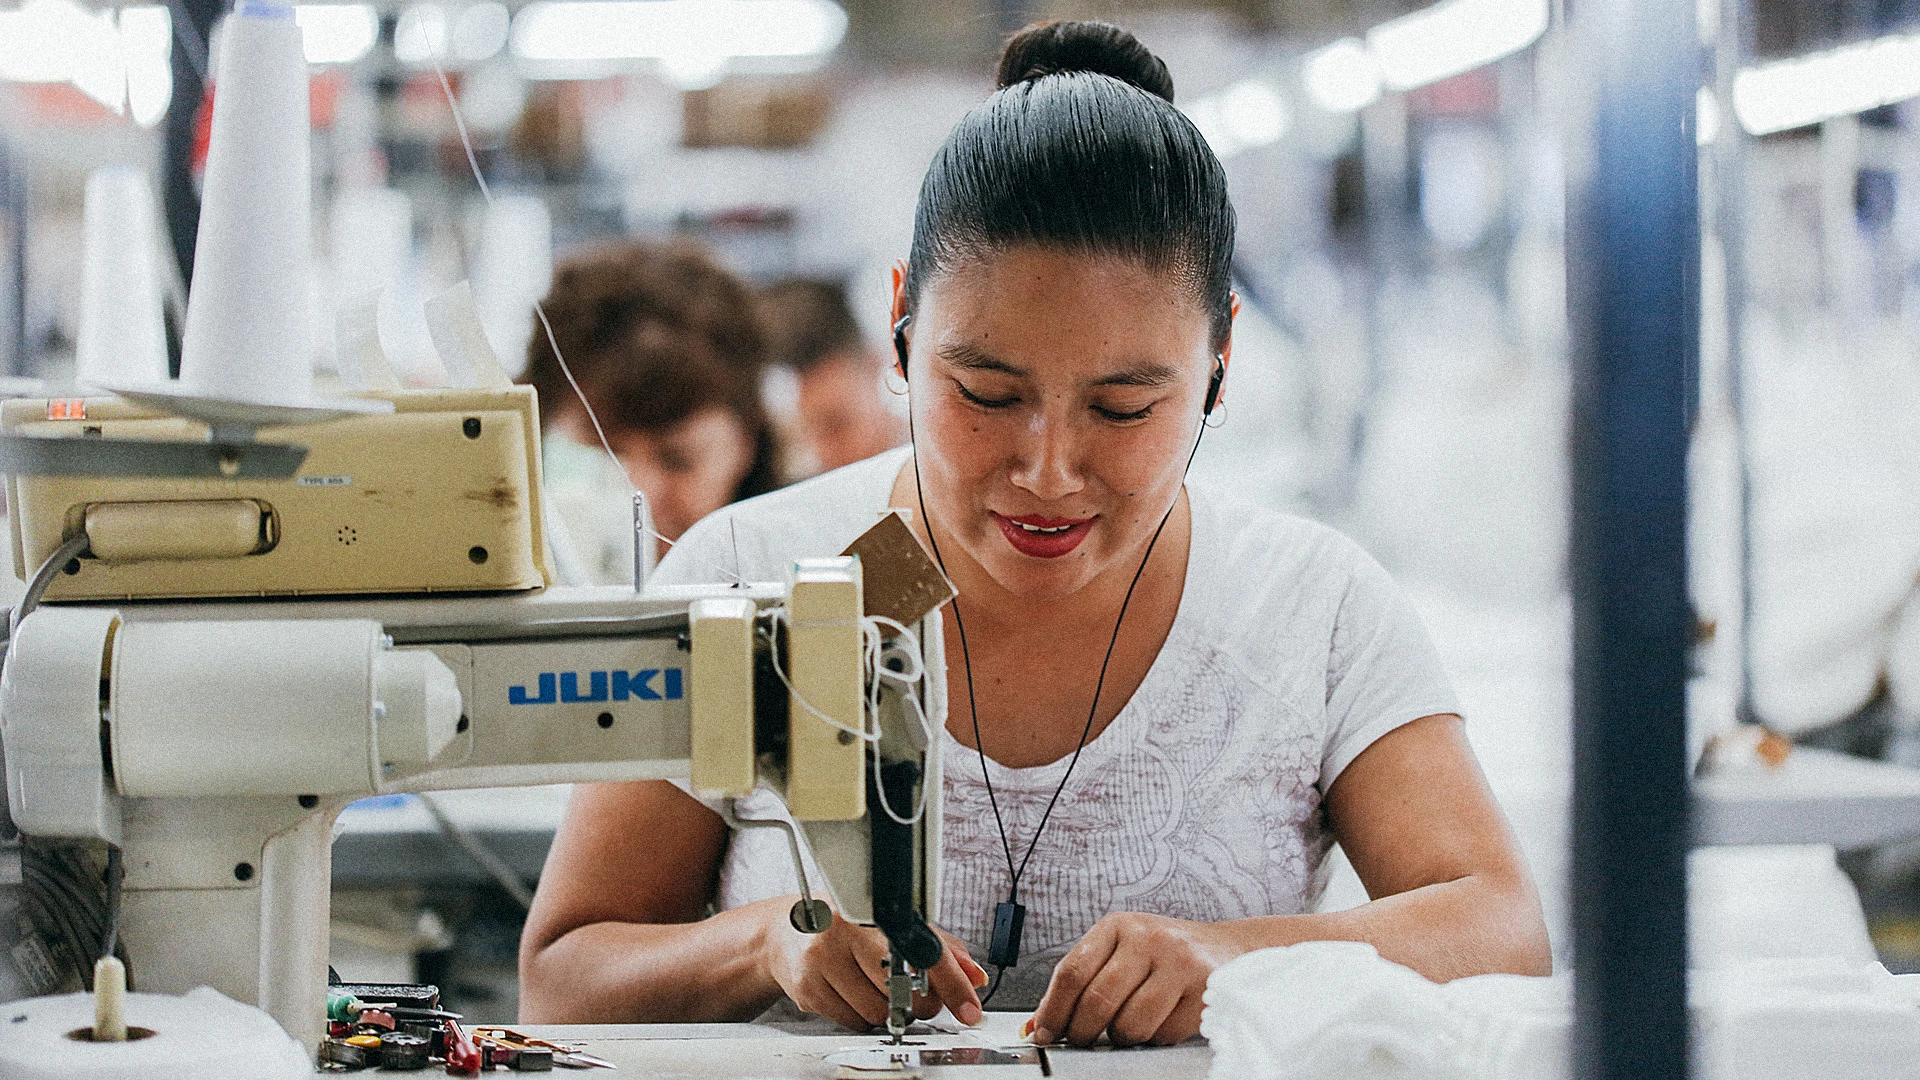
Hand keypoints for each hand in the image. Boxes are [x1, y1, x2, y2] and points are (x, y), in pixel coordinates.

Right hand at [758, 897, 987, 1030]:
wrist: (783, 933)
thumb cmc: (841, 925)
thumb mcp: (891, 924)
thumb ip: (938, 947)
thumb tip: (973, 975)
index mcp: (871, 909)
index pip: (924, 951)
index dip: (952, 983)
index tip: (969, 1008)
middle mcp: (844, 931)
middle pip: (903, 990)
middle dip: (918, 1001)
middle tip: (912, 992)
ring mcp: (821, 961)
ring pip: (879, 1012)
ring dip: (887, 1011)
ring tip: (872, 987)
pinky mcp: (808, 989)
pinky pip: (854, 1022)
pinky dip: (861, 1016)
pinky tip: (850, 993)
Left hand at [1027, 912, 1238, 1046]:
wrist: (1224, 950)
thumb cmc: (1162, 955)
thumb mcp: (1119, 952)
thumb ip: (1081, 982)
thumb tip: (1037, 1025)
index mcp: (1118, 926)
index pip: (1072, 971)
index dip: (1053, 1009)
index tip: (1043, 1032)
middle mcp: (1148, 938)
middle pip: (1097, 1001)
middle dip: (1082, 1032)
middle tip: (1081, 1039)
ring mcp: (1178, 963)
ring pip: (1129, 1024)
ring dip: (1121, 1037)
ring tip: (1128, 1024)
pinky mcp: (1203, 990)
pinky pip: (1161, 1034)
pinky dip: (1153, 1038)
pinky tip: (1160, 1020)